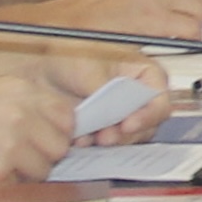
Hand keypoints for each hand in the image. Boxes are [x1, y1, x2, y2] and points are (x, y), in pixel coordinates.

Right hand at [0, 73, 79, 180]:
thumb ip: (21, 106)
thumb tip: (48, 127)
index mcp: (21, 89)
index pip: (67, 116)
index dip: (56, 132)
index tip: (43, 140)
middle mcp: (23, 112)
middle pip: (60, 145)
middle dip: (43, 155)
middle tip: (15, 157)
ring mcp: (13, 141)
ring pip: (44, 169)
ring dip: (25, 173)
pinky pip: (19, 184)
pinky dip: (5, 184)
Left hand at [38, 51, 171, 139]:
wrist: (43, 70)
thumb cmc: (70, 56)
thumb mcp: (90, 68)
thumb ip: (106, 92)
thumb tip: (115, 112)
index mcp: (146, 74)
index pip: (159, 100)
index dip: (147, 115)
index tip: (128, 125)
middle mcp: (138, 96)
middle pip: (147, 125)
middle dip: (126, 134)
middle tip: (107, 137)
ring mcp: (122, 114)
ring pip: (128, 137)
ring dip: (110, 141)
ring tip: (90, 138)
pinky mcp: (105, 128)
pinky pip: (107, 143)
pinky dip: (95, 144)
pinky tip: (81, 138)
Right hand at [46, 0, 201, 42]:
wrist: (65, 26)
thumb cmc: (94, 8)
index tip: (195, 0)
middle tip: (194, 19)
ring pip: (200, 8)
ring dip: (197, 23)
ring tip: (183, 31)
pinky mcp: (152, 18)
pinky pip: (190, 27)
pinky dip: (190, 37)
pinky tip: (177, 40)